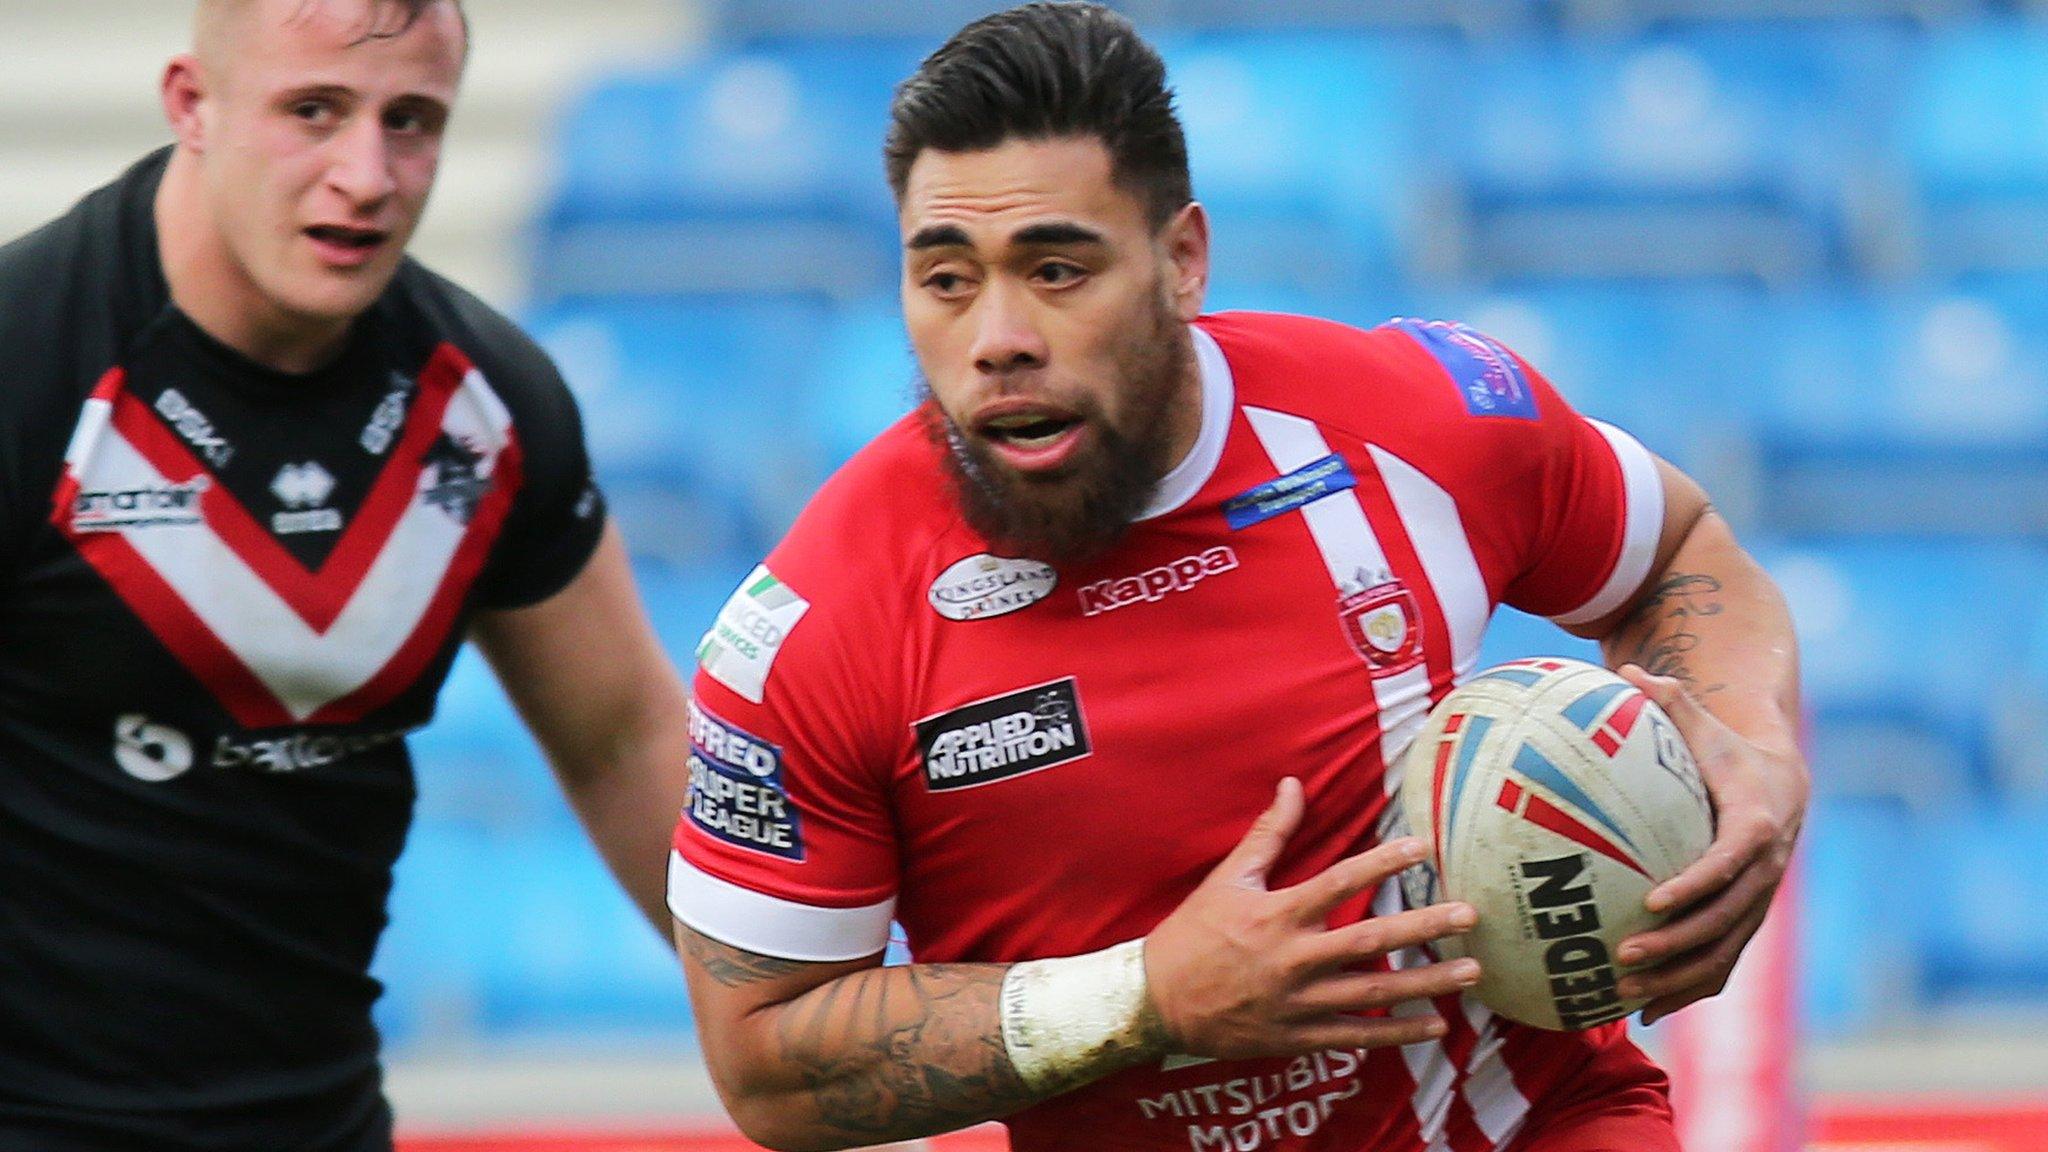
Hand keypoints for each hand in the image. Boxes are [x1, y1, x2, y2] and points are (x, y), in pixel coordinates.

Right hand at [1141, 777, 1481, 1059]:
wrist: (1157, 1002)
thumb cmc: (1192, 934)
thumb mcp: (1227, 878)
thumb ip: (1269, 833)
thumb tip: (1293, 784)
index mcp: (1277, 913)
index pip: (1339, 881)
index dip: (1382, 862)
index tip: (1422, 847)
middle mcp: (1294, 957)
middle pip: (1371, 938)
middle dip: (1425, 926)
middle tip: (1470, 916)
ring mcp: (1300, 1001)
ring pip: (1375, 990)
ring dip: (1428, 981)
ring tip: (1471, 971)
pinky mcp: (1298, 1036)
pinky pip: (1357, 1035)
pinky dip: (1397, 1032)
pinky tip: (1435, 1025)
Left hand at [1613, 666, 1807, 1024]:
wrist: (1781, 780)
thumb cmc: (1726, 748)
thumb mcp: (1702, 721)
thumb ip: (1667, 699)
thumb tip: (1624, 668)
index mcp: (1755, 824)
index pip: (1729, 862)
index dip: (1695, 884)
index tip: (1653, 901)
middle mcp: (1765, 871)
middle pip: (1725, 918)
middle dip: (1677, 943)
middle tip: (1623, 954)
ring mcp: (1759, 901)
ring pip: (1724, 951)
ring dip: (1678, 977)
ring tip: (1625, 992)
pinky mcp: (1748, 920)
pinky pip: (1722, 963)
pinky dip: (1688, 989)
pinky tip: (1644, 1012)